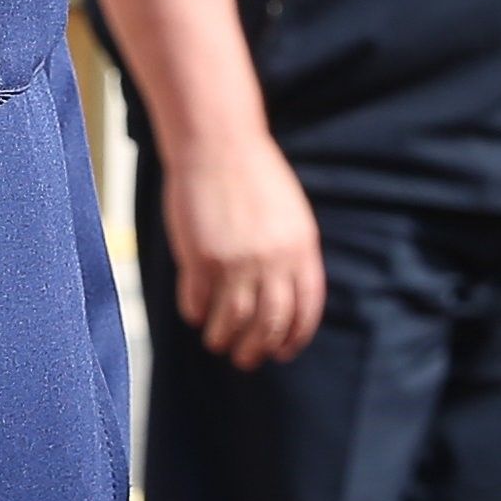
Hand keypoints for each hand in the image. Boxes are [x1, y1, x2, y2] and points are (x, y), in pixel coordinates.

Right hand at [160, 129, 322, 369]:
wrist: (217, 142)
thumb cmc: (253, 174)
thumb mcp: (290, 214)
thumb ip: (293, 254)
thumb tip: (289, 297)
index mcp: (301, 249)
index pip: (306, 309)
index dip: (294, 337)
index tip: (282, 352)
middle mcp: (272, 260)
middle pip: (270, 324)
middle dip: (258, 349)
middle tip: (246, 358)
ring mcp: (235, 261)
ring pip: (232, 321)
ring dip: (224, 338)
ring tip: (217, 341)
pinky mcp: (200, 259)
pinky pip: (197, 302)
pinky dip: (195, 313)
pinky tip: (195, 313)